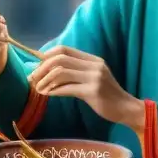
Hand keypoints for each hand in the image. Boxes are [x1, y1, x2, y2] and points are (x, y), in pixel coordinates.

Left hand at [30, 45, 144, 133]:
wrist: (126, 109)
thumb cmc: (107, 96)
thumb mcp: (93, 79)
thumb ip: (76, 74)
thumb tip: (49, 73)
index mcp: (93, 59)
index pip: (65, 49)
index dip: (47, 55)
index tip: (36, 65)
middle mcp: (94, 65)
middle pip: (60, 59)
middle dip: (42, 67)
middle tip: (32, 78)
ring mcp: (94, 77)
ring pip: (61, 72)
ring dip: (45, 80)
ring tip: (38, 88)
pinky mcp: (93, 91)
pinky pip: (67, 88)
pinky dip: (53, 91)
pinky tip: (47, 94)